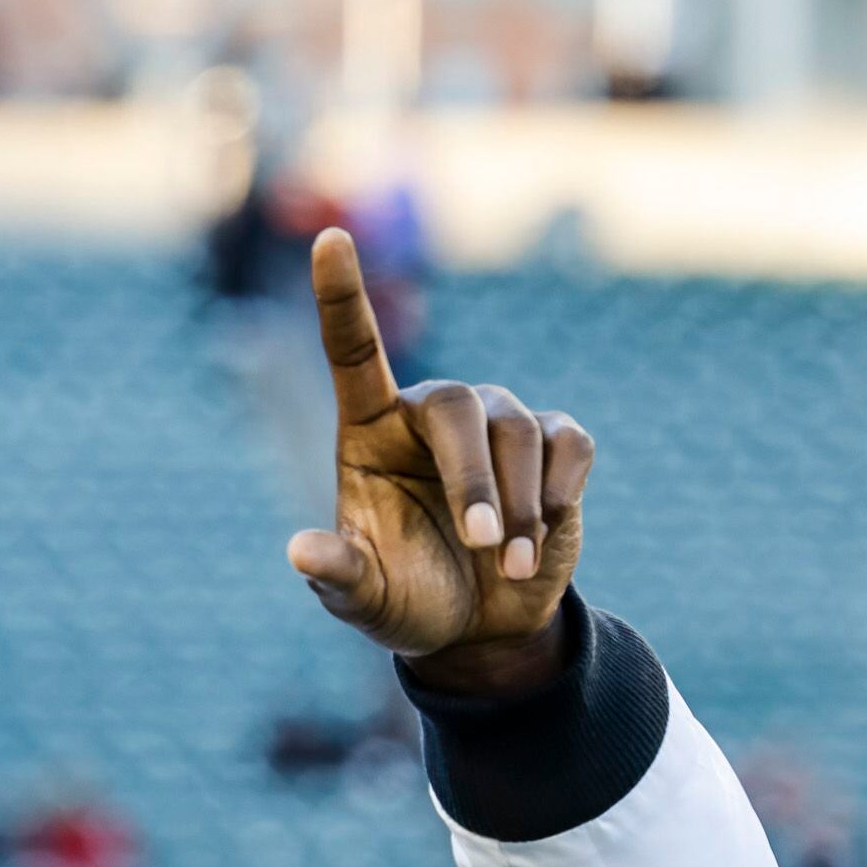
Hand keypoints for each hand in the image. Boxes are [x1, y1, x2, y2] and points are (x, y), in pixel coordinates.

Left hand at [292, 228, 596, 697]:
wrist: (478, 628)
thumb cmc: (406, 600)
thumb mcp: (363, 599)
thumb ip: (336, 574)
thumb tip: (299, 550)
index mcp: (368, 431)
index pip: (352, 349)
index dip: (342, 293)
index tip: (327, 237)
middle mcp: (430, 414)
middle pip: (458, 407)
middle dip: (476, 477)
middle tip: (484, 542)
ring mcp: (497, 422)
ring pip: (519, 431)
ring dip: (519, 506)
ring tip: (507, 565)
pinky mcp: (555, 443)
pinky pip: (568, 445)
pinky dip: (557, 496)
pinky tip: (540, 541)